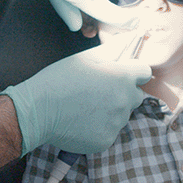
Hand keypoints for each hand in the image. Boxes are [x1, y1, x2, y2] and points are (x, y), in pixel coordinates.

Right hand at [2, 42, 150, 155]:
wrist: (38, 110)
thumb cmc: (59, 79)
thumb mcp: (85, 58)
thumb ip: (112, 50)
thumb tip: (128, 42)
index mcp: (122, 77)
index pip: (144, 72)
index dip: (133, 72)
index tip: (121, 73)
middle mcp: (124, 101)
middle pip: (136, 96)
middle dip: (123, 92)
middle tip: (98, 92)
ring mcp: (116, 123)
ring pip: (122, 115)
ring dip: (111, 111)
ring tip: (85, 107)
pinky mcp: (106, 140)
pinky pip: (109, 131)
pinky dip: (100, 128)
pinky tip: (81, 122)